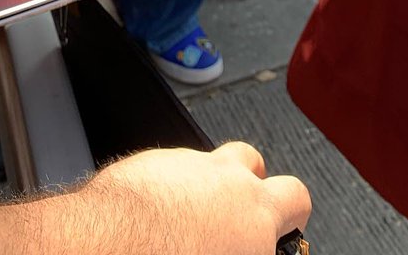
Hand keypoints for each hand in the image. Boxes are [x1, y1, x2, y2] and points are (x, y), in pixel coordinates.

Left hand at [89, 143, 310, 254]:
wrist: (110, 248)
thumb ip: (246, 246)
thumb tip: (245, 246)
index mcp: (256, 214)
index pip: (297, 198)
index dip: (293, 214)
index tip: (284, 230)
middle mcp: (226, 179)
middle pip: (254, 163)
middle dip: (252, 184)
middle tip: (238, 216)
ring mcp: (186, 164)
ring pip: (207, 161)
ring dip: (206, 184)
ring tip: (190, 219)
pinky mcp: (150, 161)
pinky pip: (169, 169)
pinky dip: (168, 187)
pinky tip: (154, 217)